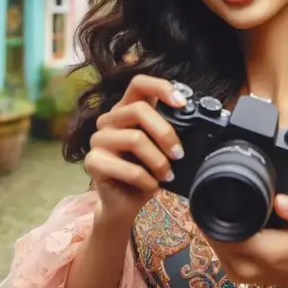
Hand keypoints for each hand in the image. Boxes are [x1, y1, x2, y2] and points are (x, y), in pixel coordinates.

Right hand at [84, 75, 186, 229]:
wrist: (125, 203)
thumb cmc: (146, 172)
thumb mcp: (161, 147)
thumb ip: (170, 130)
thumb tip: (195, 119)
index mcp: (127, 109)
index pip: (139, 84)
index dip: (161, 88)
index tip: (182, 104)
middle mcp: (109, 119)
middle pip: (138, 110)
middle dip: (165, 133)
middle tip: (179, 154)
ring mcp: (98, 139)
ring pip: (134, 138)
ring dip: (158, 161)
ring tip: (168, 175)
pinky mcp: (92, 162)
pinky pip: (127, 168)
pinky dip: (147, 180)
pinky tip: (152, 186)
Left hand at [205, 195, 287, 287]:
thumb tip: (278, 200)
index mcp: (264, 252)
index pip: (227, 228)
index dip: (223, 209)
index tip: (226, 193)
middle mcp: (244, 265)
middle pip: (216, 234)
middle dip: (219, 215)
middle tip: (228, 197)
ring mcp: (235, 273)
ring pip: (214, 242)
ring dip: (219, 226)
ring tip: (231, 210)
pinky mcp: (231, 274)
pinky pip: (218, 250)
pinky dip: (222, 236)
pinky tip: (234, 226)